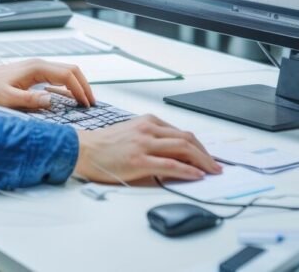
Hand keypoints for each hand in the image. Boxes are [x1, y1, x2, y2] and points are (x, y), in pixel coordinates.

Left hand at [0, 58, 95, 109]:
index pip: (67, 76)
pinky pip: (57, 77)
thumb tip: (51, 100)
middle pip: (71, 70)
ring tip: (84, 101)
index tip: (87, 103)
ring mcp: (37, 68)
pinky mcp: (33, 74)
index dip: (80, 89)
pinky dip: (67, 86)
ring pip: (66, 72)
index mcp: (36, 69)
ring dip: (77, 85)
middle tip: (91, 102)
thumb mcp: (7, 99)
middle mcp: (39, 65)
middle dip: (84, 85)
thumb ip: (30, 100)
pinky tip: (68, 97)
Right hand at [73, 115, 221, 182]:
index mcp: (147, 121)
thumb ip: (151, 138)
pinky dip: (187, 170)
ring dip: (202, 161)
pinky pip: (170, 164)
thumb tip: (174, 153)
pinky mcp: (138, 160)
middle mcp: (148, 129)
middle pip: (186, 138)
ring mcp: (144, 144)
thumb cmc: (104, 145)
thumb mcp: (131, 133)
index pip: (181, 132)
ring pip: (183, 148)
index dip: (199, 146)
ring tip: (212, 171)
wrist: (82, 149)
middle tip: (216, 166)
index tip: (208, 156)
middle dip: (205, 154)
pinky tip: (196, 176)